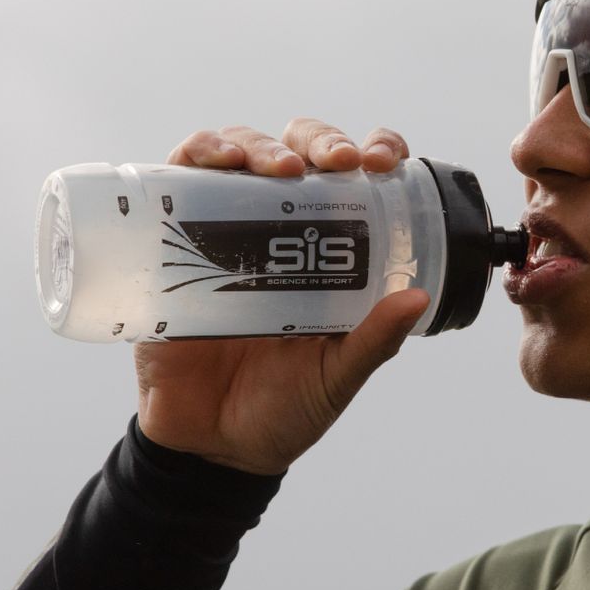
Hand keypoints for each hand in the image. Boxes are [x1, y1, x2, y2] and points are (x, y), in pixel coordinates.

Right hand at [132, 120, 424, 475]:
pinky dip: (197, 155)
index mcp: (328, 252)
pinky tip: (217, 162)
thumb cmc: (283, 410)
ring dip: (261, 144)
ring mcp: (223, 231)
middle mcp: (277, 230)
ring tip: (281, 167)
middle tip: (338, 160)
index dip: (374, 151)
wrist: (211, 448)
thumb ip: (372, 341)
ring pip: (241, 154)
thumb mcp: (336, 376)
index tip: (384, 160)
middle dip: (320, 140)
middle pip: (298, 152)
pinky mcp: (172, 243)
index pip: (355, 179)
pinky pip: (178, 181)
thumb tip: (417, 297)